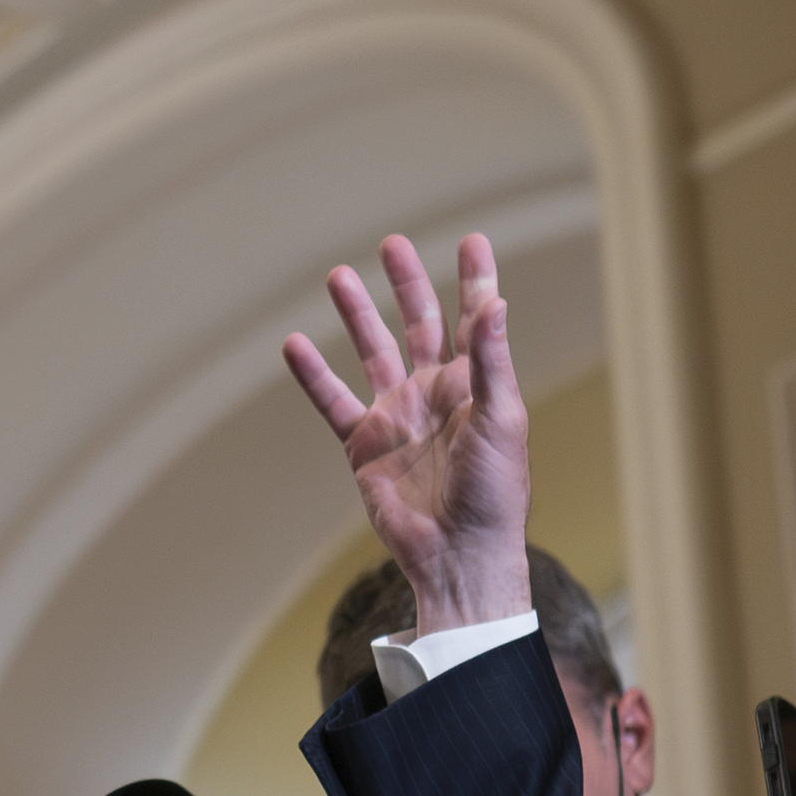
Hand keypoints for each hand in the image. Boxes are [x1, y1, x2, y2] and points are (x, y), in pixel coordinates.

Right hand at [281, 232, 532, 630]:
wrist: (458, 554)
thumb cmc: (495, 493)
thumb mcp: (501, 419)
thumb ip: (490, 360)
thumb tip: (496, 303)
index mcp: (474, 384)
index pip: (475, 320)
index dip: (474, 280)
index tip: (473, 241)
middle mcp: (434, 392)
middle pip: (417, 324)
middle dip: (407, 284)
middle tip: (393, 245)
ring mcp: (397, 416)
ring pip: (371, 351)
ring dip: (356, 315)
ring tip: (337, 276)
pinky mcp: (365, 445)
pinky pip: (333, 402)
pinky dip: (313, 375)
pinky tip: (294, 345)